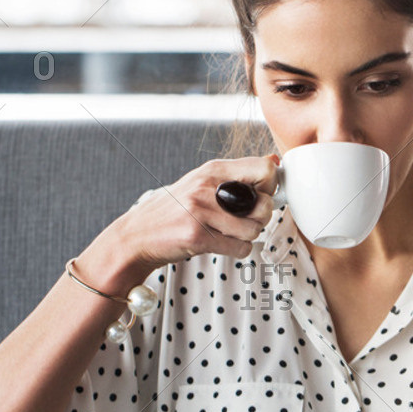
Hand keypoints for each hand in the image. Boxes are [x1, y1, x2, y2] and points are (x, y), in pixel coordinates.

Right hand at [120, 154, 280, 272]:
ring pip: (254, 229)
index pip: (265, 169)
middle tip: (244, 220)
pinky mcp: (197, 237)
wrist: (137, 236)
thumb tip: (275, 161)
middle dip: (260, 217)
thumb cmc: (174, 210)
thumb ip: (238, 174)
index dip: (270, 187)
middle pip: (264, 204)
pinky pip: (240, 248)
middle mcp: (207, 187)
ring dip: (246, 236)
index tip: (259, 196)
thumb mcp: (203, 182)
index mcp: (213, 169)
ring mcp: (201, 212)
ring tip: (228, 232)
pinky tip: (220, 243)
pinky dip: (236, 250)